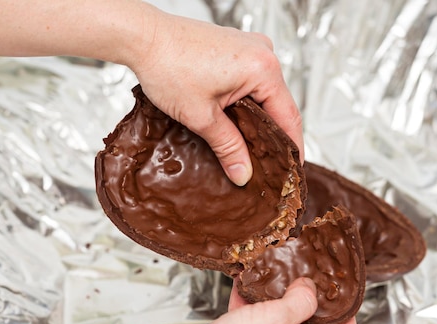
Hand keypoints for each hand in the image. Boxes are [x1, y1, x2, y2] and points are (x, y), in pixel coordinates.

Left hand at [129, 10, 303, 185]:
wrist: (144, 38)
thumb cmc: (168, 66)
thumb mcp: (201, 117)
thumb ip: (228, 147)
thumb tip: (243, 173)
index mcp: (263, 68)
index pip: (289, 116)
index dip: (291, 147)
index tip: (292, 169)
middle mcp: (262, 52)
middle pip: (277, 104)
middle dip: (271, 136)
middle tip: (268, 166)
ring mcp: (249, 47)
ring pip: (262, 93)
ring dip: (256, 119)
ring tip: (250, 148)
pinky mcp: (235, 47)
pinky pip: (250, 80)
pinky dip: (245, 102)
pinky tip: (235, 121)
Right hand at [168, 278, 357, 323]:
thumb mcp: (272, 318)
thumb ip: (298, 301)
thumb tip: (310, 290)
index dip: (347, 316)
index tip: (340, 295)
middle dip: (310, 308)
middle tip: (306, 286)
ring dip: (279, 306)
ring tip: (273, 284)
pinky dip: (255, 312)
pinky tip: (245, 292)